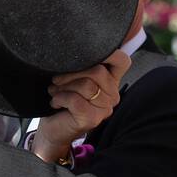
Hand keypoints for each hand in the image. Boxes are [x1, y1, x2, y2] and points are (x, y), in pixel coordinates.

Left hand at [31, 49, 130, 163]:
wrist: (53, 129)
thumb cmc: (63, 100)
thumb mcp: (74, 78)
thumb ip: (83, 64)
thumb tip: (76, 46)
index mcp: (111, 81)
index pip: (122, 61)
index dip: (110, 52)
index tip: (85, 52)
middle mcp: (113, 95)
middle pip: (98, 70)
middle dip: (71, 72)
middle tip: (56, 80)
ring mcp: (105, 109)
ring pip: (86, 85)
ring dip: (63, 86)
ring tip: (55, 91)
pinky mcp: (92, 119)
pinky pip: (75, 100)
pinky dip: (60, 98)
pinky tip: (55, 102)